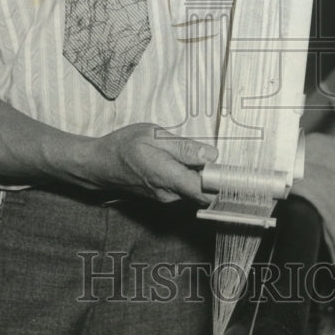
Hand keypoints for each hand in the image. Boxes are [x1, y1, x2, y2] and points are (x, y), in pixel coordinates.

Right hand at [76, 123, 217, 205]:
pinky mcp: (164, 196)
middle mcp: (170, 194)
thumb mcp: (153, 136)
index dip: (224, 184)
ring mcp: (166, 198)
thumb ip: (183, 147)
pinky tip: (185, 162)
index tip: (235, 171)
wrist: (100, 164)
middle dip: (215, 175)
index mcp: (168, 177)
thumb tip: (211, 154)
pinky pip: (185, 189)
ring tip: (198, 155)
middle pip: (205, 191)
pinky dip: (191, 177)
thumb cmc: (123, 147)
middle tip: (216, 156)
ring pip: (196, 189)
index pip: (207, 192)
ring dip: (202, 175)